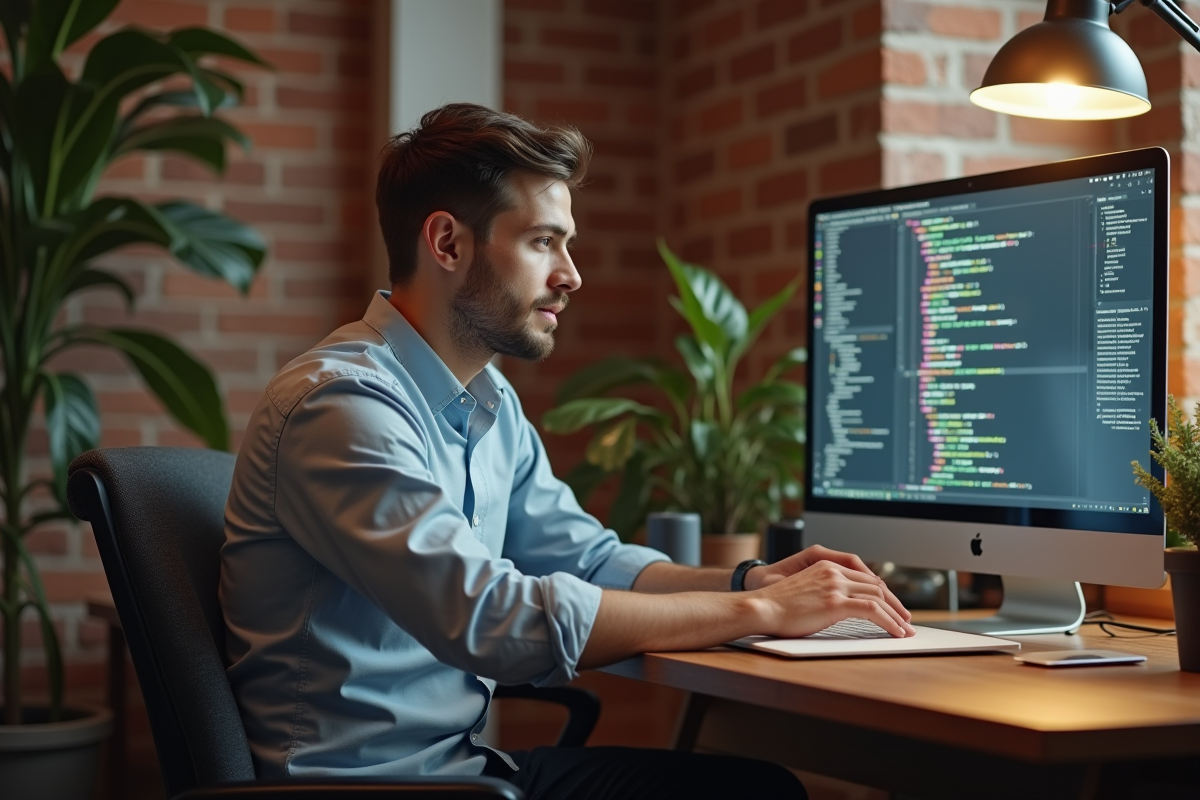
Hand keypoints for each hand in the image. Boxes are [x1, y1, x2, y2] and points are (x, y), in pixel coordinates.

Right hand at [751, 559, 916, 638]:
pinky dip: (889, 622)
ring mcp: (836, 585)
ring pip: (878, 598)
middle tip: (905, 619)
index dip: (883, 594)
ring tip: (905, 630)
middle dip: (895, 604)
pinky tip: (896, 632)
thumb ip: (825, 594)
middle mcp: (834, 572)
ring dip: (896, 615)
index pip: (865, 578)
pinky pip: (873, 611)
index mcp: (826, 566)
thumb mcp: (805, 592)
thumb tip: (840, 609)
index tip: (891, 607)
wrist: (762, 607)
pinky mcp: (836, 602)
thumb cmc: (777, 606)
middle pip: (876, 586)